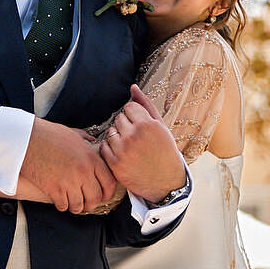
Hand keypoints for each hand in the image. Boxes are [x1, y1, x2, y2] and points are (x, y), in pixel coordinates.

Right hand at [19, 118, 120, 213]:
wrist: (26, 138)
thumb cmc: (48, 134)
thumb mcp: (73, 134)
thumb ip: (86, 140)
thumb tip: (93, 142)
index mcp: (90, 158)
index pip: (109, 182)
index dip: (108, 193)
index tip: (104, 196)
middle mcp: (83, 172)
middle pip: (95, 197)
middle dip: (92, 203)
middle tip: (87, 203)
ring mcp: (68, 181)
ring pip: (79, 205)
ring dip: (76, 206)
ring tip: (73, 204)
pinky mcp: (53, 189)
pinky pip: (63, 206)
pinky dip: (62, 206)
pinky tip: (60, 201)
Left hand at [97, 84, 186, 201]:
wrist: (165, 182)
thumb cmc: (164, 151)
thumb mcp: (160, 126)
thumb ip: (145, 104)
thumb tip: (132, 87)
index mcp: (147, 125)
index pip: (129, 107)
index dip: (135, 116)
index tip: (142, 127)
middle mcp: (134, 136)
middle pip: (118, 118)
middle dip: (126, 126)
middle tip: (137, 138)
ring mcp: (123, 151)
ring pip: (110, 132)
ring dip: (117, 137)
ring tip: (131, 147)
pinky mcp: (115, 164)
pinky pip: (104, 147)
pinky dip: (110, 149)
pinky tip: (122, 154)